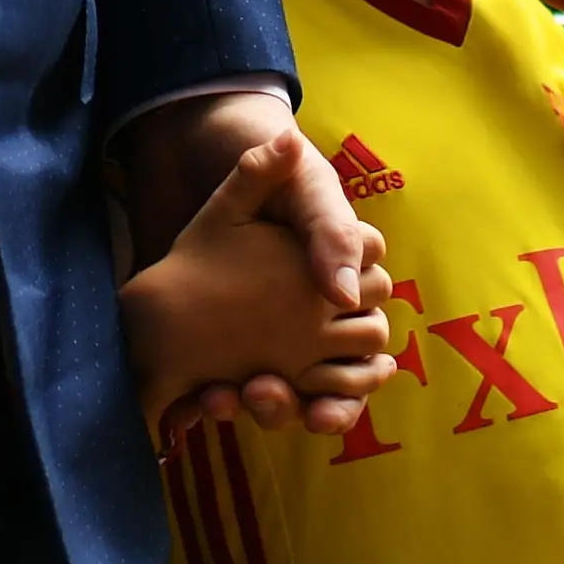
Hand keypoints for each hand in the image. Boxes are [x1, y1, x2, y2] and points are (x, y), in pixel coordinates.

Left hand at [115, 90, 389, 433]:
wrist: (198, 155)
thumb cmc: (268, 169)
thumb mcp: (301, 188)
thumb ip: (328, 230)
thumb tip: (344, 291)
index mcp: (344, 280)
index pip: (365, 338)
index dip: (354, 370)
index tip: (323, 388)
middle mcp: (317, 312)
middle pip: (334, 380)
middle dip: (311, 403)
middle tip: (274, 399)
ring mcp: (278, 330)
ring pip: (294, 395)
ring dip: (272, 409)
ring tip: (236, 399)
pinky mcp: (232, 340)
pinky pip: (244, 390)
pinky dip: (229, 404)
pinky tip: (208, 398)